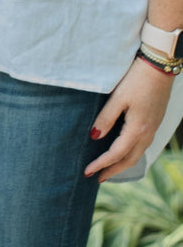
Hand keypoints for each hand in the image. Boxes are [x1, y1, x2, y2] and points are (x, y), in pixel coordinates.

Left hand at [84, 57, 174, 181]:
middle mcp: (147, 133)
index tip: (87, 172)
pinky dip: (130, 154)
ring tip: (107, 169)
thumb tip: (94, 137)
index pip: (116, 154)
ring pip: (137, 154)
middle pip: (129, 160)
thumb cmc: (136, 80)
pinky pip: (142, 146)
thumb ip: (106, 118)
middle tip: (96, 178)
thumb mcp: (118, 97)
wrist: (159, 68)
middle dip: (112, 171)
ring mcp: (152, 129)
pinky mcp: (153, 123)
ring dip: (122, 164)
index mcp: (137, 129)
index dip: (101, 164)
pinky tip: (123, 152)